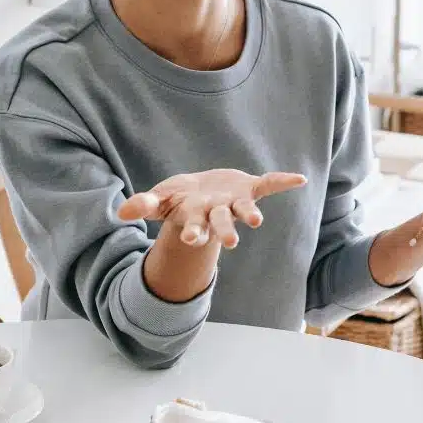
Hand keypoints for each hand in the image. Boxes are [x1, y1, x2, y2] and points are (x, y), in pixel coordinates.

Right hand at [118, 169, 306, 247]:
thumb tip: (122, 213)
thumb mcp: (160, 200)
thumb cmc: (179, 199)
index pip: (193, 227)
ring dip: (250, 214)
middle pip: (220, 223)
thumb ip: (145, 205)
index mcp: (196, 217)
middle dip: (224, 231)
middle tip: (231, 242)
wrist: (202, 192)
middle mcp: (218, 213)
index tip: (191, 239)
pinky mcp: (250, 188)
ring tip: (257, 221)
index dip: (193, 232)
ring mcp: (235, 202)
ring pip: (243, 209)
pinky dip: (283, 181)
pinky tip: (300, 179)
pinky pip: (269, 183)